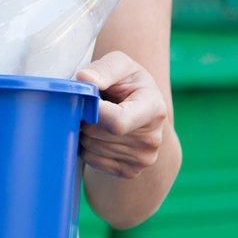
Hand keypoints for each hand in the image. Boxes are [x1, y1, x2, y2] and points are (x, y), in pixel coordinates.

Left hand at [75, 51, 167, 178]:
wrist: (140, 112)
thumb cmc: (128, 84)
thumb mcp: (121, 66)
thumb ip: (104, 69)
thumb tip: (84, 78)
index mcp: (154, 109)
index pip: (118, 122)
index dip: (93, 112)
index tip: (84, 100)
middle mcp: (153, 138)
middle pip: (98, 134)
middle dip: (84, 119)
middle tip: (88, 107)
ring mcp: (143, 158)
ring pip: (91, 148)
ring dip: (83, 132)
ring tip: (97, 120)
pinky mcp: (130, 171)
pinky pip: (92, 161)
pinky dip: (86, 148)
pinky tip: (98, 135)